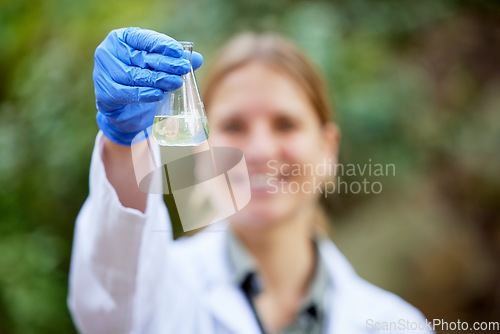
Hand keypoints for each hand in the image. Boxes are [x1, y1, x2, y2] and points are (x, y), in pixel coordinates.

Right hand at [93, 27, 202, 144]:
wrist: (125, 111)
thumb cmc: (142, 80)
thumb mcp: (158, 68)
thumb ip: (175, 61)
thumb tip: (197, 59)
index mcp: (120, 39)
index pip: (142, 38)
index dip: (161, 44)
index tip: (179, 52)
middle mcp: (107, 53)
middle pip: (139, 57)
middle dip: (164, 63)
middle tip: (183, 69)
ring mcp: (101, 73)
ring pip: (133, 75)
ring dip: (156, 80)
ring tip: (176, 83)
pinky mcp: (103, 94)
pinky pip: (125, 93)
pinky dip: (143, 94)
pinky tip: (159, 95)